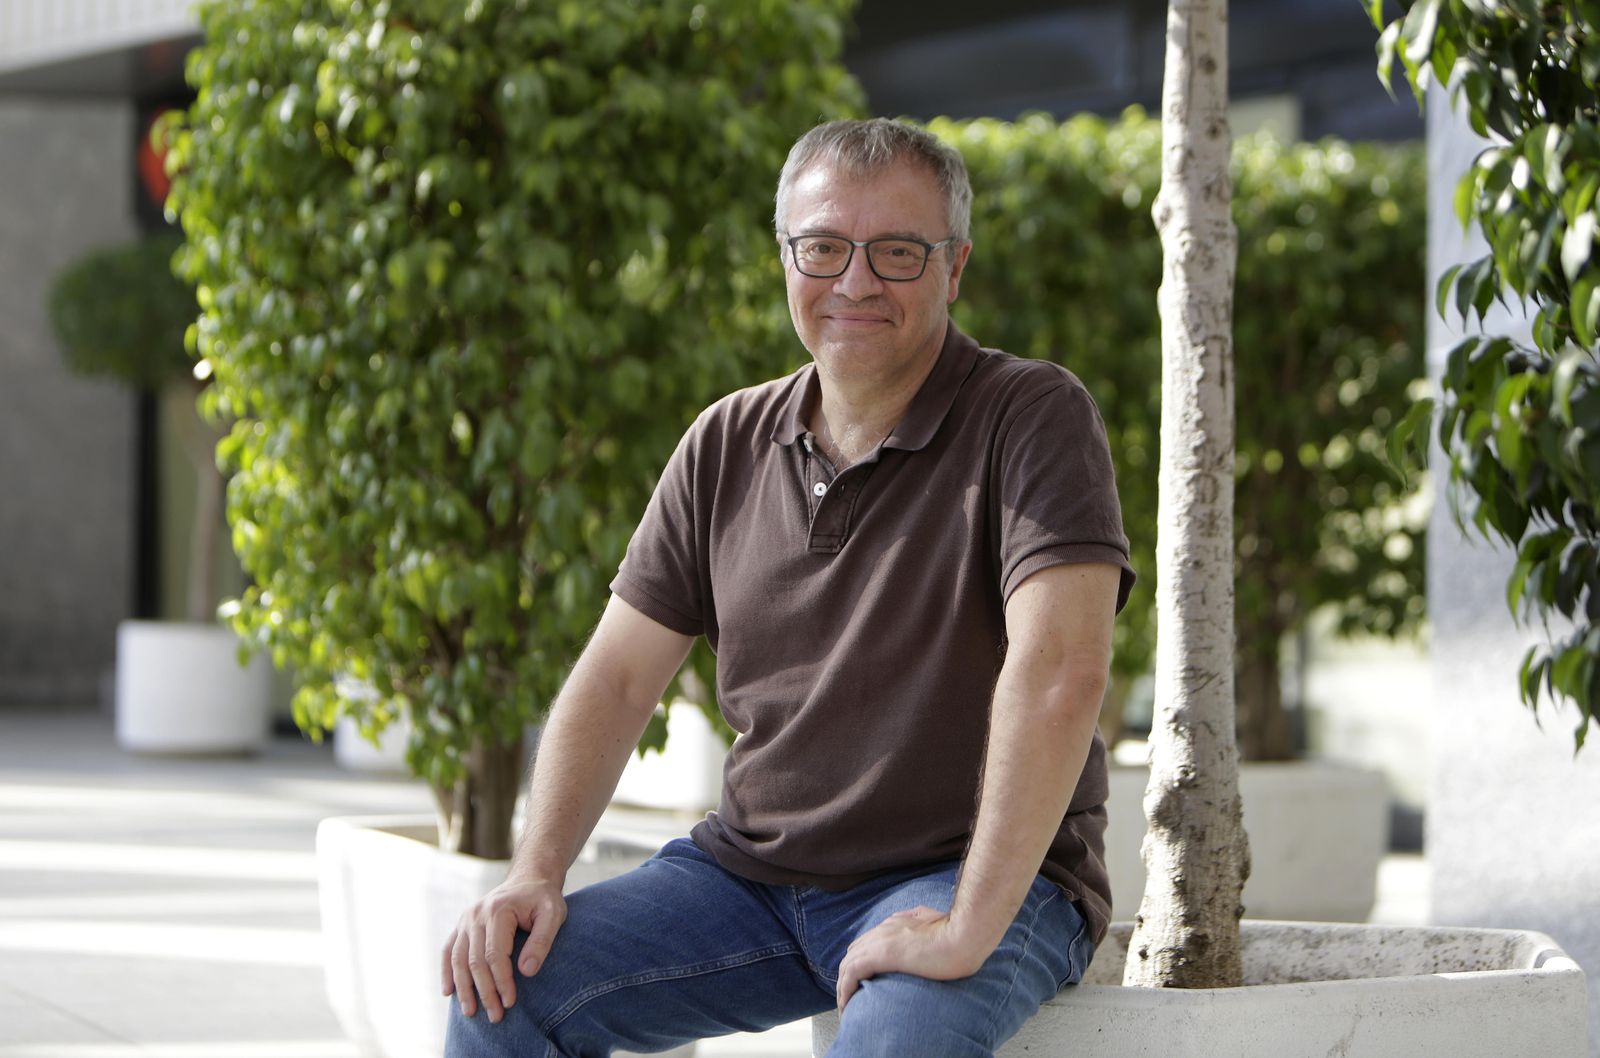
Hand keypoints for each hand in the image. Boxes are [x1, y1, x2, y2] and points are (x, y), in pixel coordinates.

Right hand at [441, 877, 566, 1023]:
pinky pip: (449, 950)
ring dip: (463, 988)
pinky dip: (447, 972)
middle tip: (495, 1017)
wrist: (529, 879)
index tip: (510, 1003)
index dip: (501, 981)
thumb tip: (526, 972)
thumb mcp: (554, 914)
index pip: (495, 954)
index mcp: (498, 910)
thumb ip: (542, 941)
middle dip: (484, 991)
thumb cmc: (544, 899)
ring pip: (458, 958)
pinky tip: (448, 992)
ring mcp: (466, 919)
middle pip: (475, 960)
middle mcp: (476, 914)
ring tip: (471, 1013)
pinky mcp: (462, 925)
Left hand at [834, 906, 987, 1009]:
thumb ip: (921, 919)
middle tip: (850, 997)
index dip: (860, 961)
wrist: (964, 935)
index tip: (862, 980)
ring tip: (844, 1007)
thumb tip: (919, 919)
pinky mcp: (881, 954)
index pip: (867, 942)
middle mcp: (883, 929)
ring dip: (842, 986)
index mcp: (895, 922)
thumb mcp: (935, 920)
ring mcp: (881, 940)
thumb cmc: (957, 933)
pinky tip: (846, 1004)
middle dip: (847, 975)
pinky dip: (845, 989)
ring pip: (847, 964)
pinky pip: (851, 973)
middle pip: (853, 953)